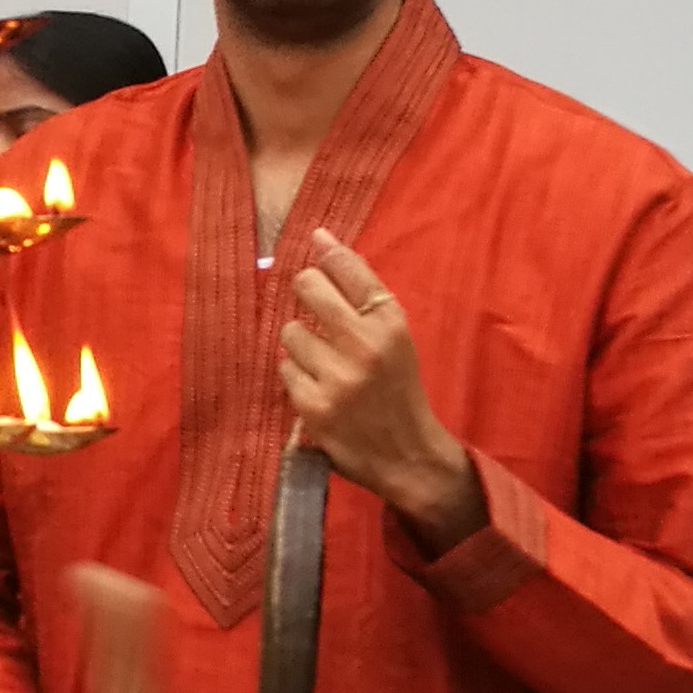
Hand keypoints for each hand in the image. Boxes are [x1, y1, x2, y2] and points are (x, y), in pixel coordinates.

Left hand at [278, 234, 485, 549]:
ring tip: (321, 360)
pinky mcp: (314, 407)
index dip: (326, 252)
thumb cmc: (398, 388)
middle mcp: (365, 346)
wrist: (407, 454)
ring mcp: (338, 378)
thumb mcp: (395, 336)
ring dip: (299, 343)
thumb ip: (362, 294)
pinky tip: (317, 387)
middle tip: (312, 304)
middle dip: (304, 290)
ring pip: (290, 332)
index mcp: (391, 324)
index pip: (349, 268)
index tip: (316, 240)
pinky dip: (296, 376)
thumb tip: (322, 239)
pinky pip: (285, 370)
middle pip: (308, 287)